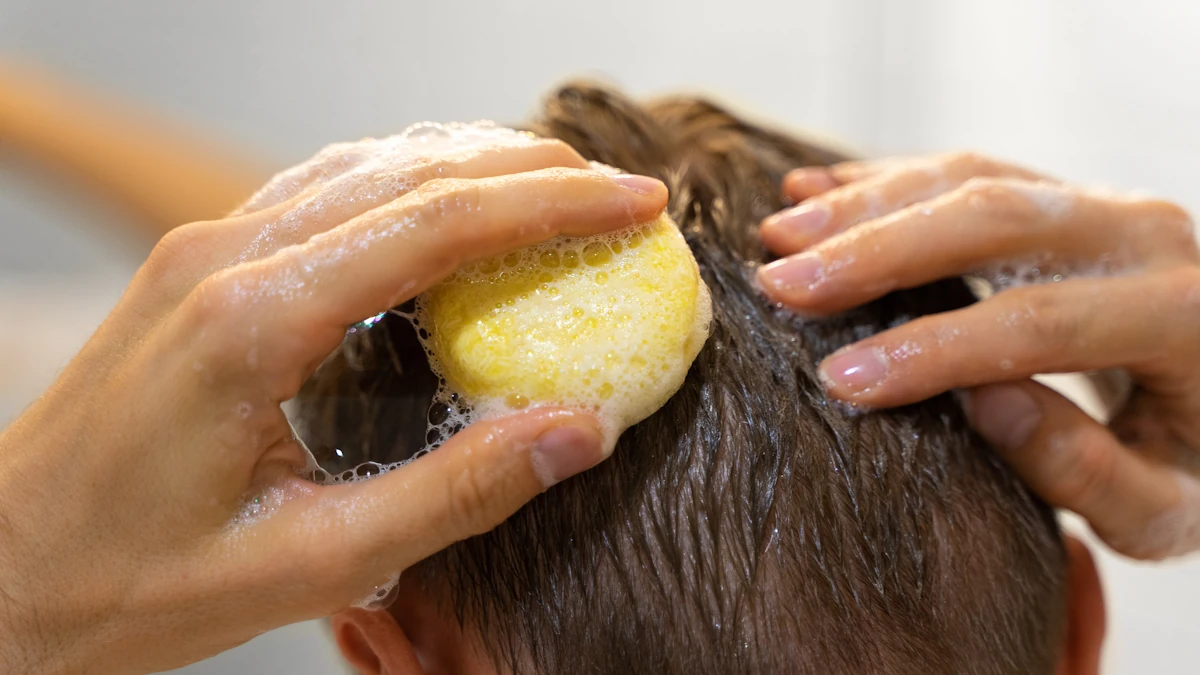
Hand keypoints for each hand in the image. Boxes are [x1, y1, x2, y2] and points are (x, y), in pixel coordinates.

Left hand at [0, 136, 666, 674]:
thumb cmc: (131, 585)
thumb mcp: (309, 564)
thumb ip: (454, 494)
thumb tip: (579, 431)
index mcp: (253, 323)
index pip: (437, 227)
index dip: (551, 209)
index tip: (634, 205)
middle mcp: (224, 258)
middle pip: (408, 175)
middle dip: (528, 174)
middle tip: (617, 191)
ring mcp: (202, 251)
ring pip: (363, 169)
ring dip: (468, 168)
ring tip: (555, 187)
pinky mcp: (196, 267)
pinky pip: (320, 195)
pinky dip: (405, 187)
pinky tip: (447, 208)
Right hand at [757, 152, 1199, 559]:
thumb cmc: (1196, 467)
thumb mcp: (1162, 508)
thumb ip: (1084, 469)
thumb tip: (982, 403)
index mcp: (1183, 318)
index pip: (1039, 323)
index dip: (932, 350)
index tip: (838, 380)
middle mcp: (1148, 237)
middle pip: (995, 222)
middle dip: (875, 251)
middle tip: (780, 283)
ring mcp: (1107, 205)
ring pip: (974, 179)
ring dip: (865, 202)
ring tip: (779, 233)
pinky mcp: (1069, 196)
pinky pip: (972, 170)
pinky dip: (887, 179)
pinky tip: (816, 188)